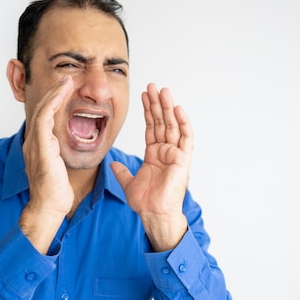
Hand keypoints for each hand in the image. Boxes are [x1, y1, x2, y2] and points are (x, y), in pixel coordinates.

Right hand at [19, 76, 74, 252]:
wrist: (48, 208)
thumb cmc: (56, 193)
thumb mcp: (60, 168)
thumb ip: (60, 156)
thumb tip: (68, 149)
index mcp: (39, 147)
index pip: (45, 119)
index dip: (54, 103)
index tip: (66, 91)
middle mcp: (33, 143)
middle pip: (41, 111)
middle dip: (53, 93)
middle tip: (65, 79)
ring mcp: (35, 145)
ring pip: (42, 111)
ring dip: (54, 94)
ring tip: (65, 81)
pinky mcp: (40, 148)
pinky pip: (44, 120)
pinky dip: (52, 105)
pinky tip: (61, 94)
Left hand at [111, 83, 193, 250]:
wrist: (154, 214)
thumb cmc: (145, 202)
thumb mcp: (128, 183)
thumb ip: (122, 172)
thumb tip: (114, 164)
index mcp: (154, 155)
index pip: (151, 127)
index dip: (147, 111)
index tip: (143, 95)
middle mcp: (165, 151)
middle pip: (161, 122)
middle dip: (157, 104)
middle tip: (152, 86)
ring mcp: (175, 154)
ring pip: (172, 125)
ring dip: (168, 108)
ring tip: (163, 91)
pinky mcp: (183, 159)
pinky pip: (185, 138)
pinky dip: (183, 123)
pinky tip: (177, 109)